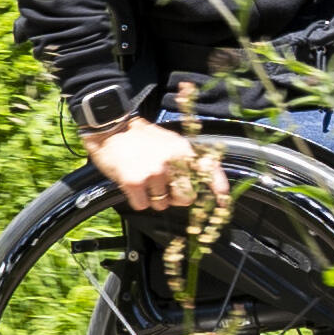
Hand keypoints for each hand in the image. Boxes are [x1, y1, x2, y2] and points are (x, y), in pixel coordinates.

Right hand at [83, 117, 222, 216]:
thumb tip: (198, 184)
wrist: (111, 129)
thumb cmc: (140, 138)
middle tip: (163, 187)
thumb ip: (185, 160)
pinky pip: (142, 205)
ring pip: (163, 205)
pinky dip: (137, 200)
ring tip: (144, 180)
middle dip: (176, 198)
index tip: (223, 200)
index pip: (209, 169)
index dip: (218, 187)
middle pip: (187, 198)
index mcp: (183, 149)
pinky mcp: (135, 182)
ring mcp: (154, 172)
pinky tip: (132, 184)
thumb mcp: (170, 142)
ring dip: (154, 199)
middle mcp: (172, 161)